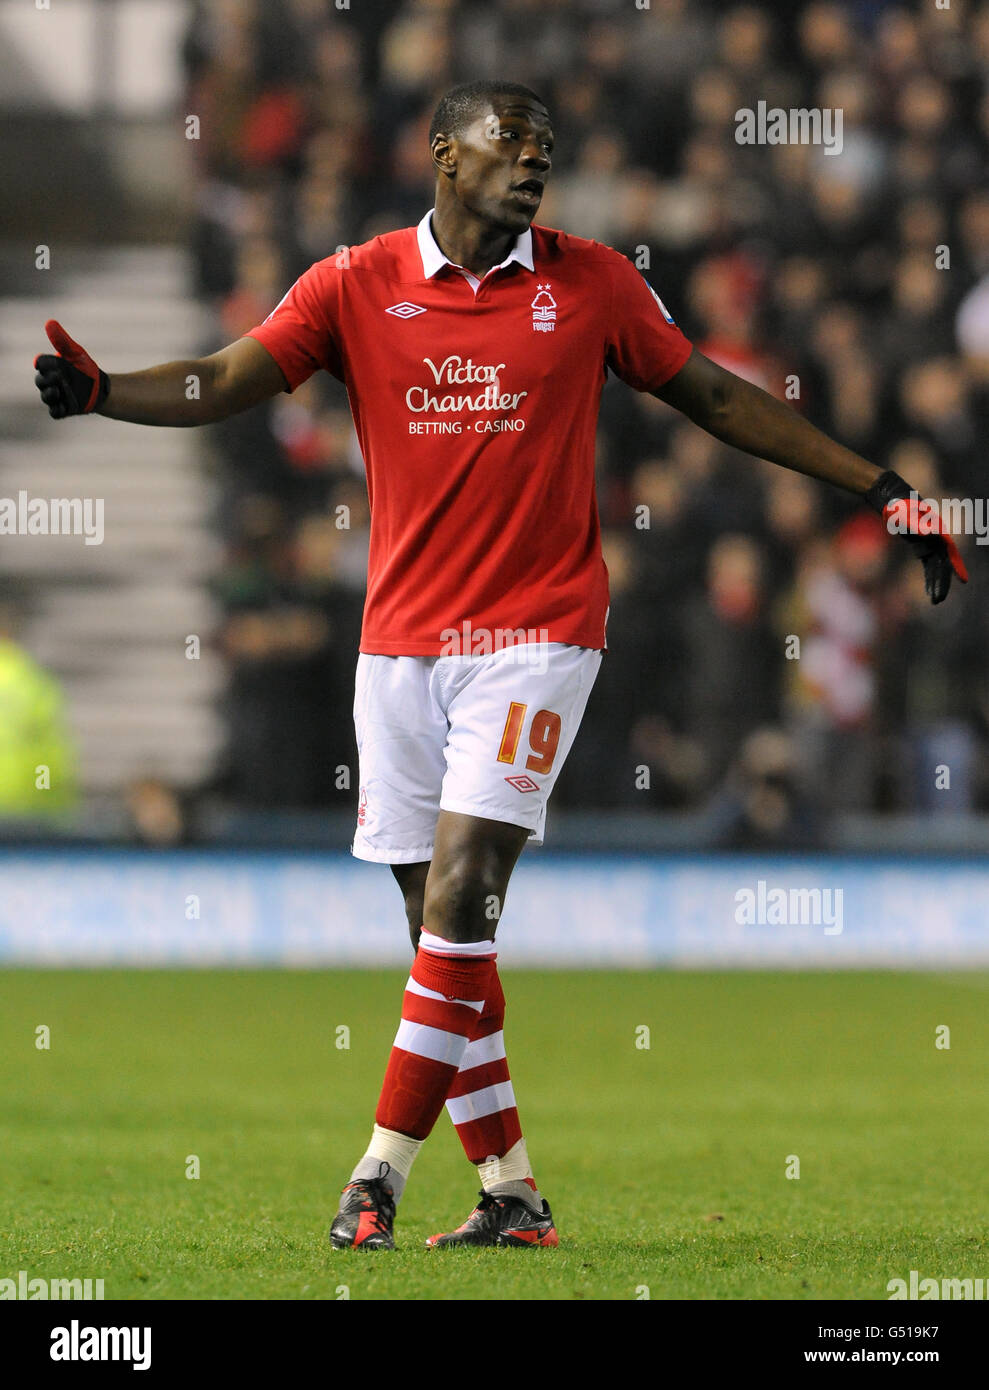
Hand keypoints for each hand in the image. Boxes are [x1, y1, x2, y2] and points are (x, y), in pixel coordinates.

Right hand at [34, 319, 108, 417]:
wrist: (100, 387)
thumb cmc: (84, 368)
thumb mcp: (76, 353)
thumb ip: (63, 341)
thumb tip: (49, 322)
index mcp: (50, 368)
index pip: (41, 364)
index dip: (43, 363)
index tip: (50, 361)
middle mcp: (49, 383)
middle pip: (40, 381)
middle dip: (48, 379)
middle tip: (59, 376)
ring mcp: (55, 397)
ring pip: (46, 397)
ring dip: (50, 394)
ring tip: (58, 389)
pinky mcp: (63, 410)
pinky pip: (55, 412)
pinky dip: (57, 409)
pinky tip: (65, 404)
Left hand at [865, 469, 967, 604]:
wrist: (889, 496)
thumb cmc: (897, 503)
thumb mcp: (904, 513)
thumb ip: (916, 523)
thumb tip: (927, 533)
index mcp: (935, 530)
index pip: (948, 552)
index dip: (956, 566)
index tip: (963, 580)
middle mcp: (936, 536)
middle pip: (942, 562)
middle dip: (942, 581)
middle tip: (937, 600)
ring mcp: (929, 540)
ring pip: (936, 565)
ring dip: (935, 581)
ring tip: (934, 600)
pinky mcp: (920, 544)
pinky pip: (928, 564)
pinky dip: (929, 576)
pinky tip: (928, 589)